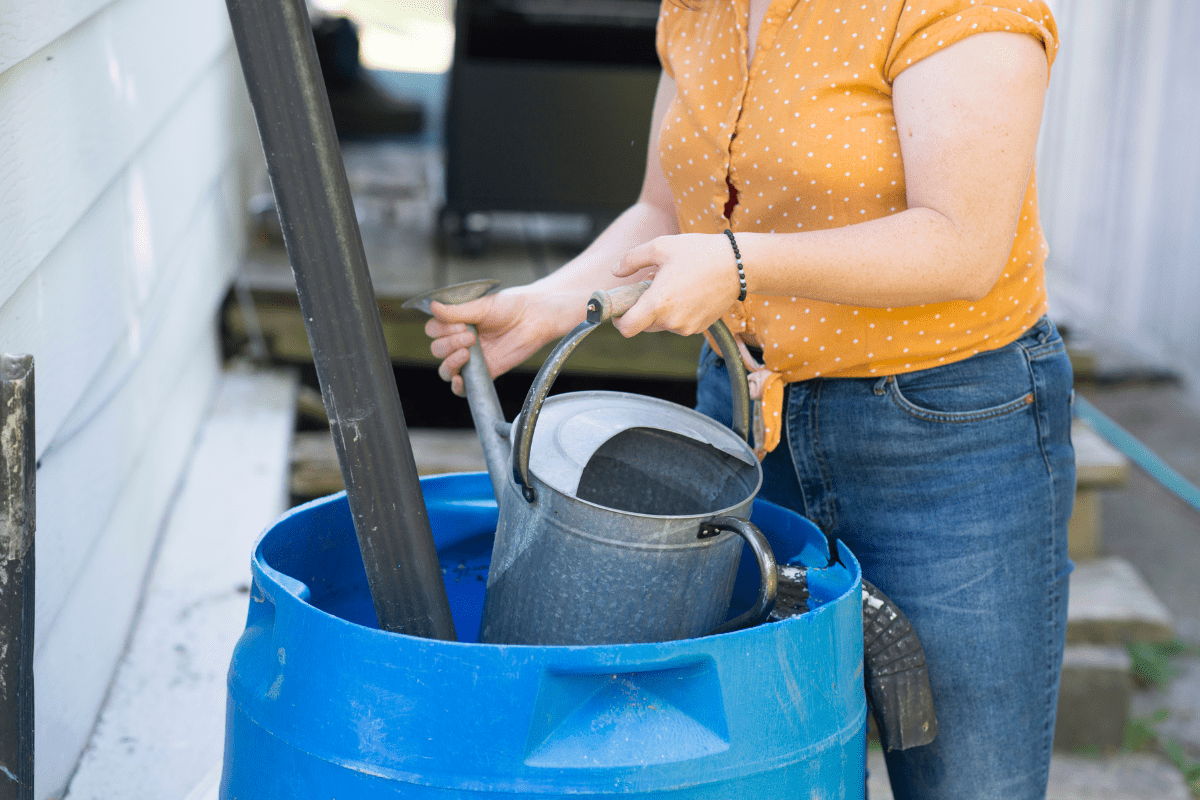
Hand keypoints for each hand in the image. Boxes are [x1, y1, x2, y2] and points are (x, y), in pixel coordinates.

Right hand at [425, 287, 574, 395]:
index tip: (461, 325)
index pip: (433, 330)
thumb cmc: (511, 306)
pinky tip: (460, 380)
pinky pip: (464, 387)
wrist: (535, 317)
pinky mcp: (485, 372)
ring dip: (450, 362)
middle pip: (437, 350)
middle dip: (449, 344)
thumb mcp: (482, 305)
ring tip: (467, 353)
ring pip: (446, 369)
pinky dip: (457, 387)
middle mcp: (461, 341)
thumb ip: (457, 311)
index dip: (441, 330)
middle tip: (471, 337)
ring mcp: (472, 358)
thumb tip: (433, 307)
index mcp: (457, 322)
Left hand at [610, 233, 741, 337]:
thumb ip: (632, 259)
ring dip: (661, 309)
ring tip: (673, 284)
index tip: (620, 309)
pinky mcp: (700, 327)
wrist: (738, 265)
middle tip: (651, 285)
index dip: (619, 320)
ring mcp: (687, 327)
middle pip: (644, 325)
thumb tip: (615, 271)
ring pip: (662, 324)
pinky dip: (677, 311)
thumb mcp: (660, 247)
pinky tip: (687, 291)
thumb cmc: (698, 253)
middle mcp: (672, 321)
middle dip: (642, 309)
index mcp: (658, 304)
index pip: (627, 328)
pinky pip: (679, 323)